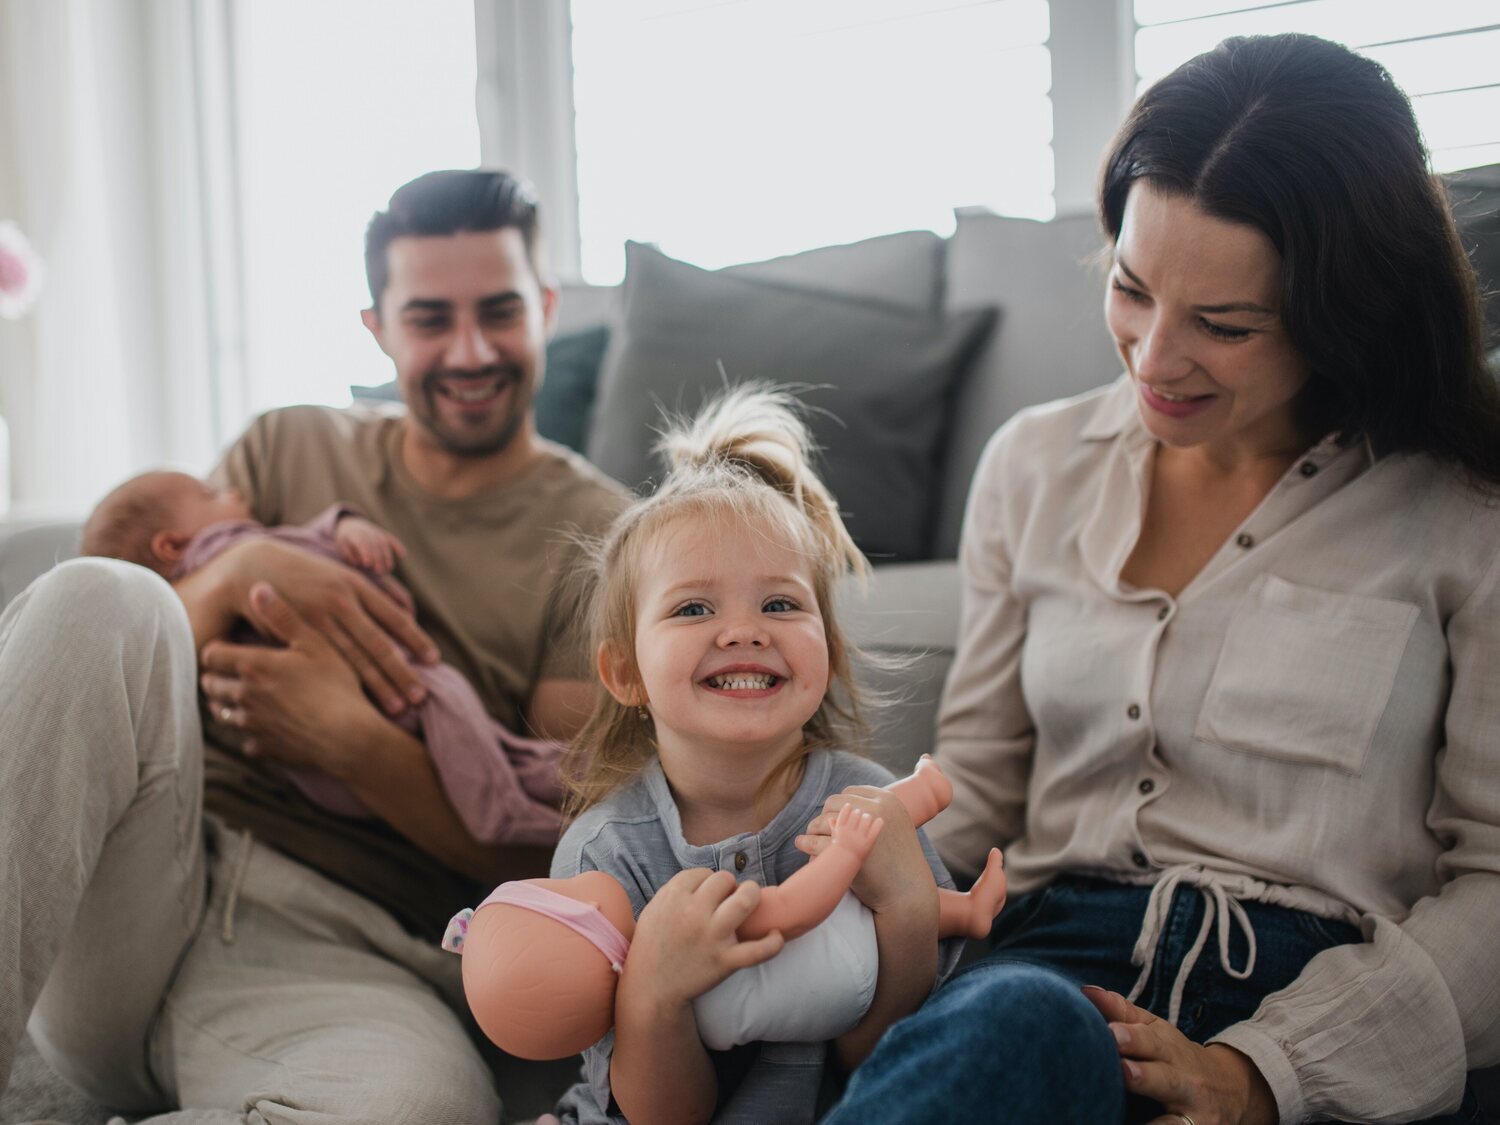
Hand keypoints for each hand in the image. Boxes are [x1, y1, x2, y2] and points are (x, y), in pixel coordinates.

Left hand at [200, 582, 387, 772]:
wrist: (349, 736)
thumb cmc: (336, 685)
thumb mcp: (315, 643)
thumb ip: (283, 616)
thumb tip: (258, 587)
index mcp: (252, 666)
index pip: (211, 655)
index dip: (217, 649)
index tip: (231, 646)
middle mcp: (244, 696)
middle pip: (210, 685)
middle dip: (217, 677)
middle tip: (233, 670)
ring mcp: (251, 725)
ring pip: (222, 714)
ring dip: (228, 704)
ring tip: (245, 697)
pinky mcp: (263, 748)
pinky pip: (246, 741)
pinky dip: (251, 733)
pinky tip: (266, 726)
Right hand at [225, 538, 434, 712]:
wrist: (253, 568)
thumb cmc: (308, 576)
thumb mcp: (343, 573)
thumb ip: (376, 591)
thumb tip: (408, 606)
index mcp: (356, 584)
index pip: (394, 616)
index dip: (416, 639)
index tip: (434, 660)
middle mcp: (340, 601)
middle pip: (379, 644)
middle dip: (401, 672)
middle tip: (421, 697)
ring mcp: (316, 619)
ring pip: (355, 659)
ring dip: (379, 685)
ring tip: (397, 708)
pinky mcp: (295, 635)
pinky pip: (325, 663)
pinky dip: (344, 684)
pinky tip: (356, 702)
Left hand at [334, 515, 406, 574]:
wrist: (350, 523)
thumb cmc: (344, 539)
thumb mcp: (341, 544)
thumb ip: (347, 553)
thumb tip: (356, 563)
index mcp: (355, 534)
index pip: (362, 543)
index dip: (365, 553)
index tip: (367, 564)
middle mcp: (367, 531)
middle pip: (374, 545)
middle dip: (377, 558)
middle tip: (378, 572)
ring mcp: (377, 532)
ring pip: (384, 544)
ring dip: (387, 556)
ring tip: (388, 569)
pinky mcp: (383, 533)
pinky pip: (391, 539)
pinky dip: (398, 546)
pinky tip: (403, 554)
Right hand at [624, 869, 785, 1008]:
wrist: (652, 988)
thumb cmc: (653, 946)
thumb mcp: (655, 908)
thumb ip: (678, 890)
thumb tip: (707, 878)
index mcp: (673, 897)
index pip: (703, 872)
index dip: (708, 881)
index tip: (707, 896)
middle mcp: (693, 913)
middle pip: (725, 879)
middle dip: (729, 886)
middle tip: (727, 899)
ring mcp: (712, 936)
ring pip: (745, 900)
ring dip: (752, 896)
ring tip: (750, 902)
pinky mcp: (725, 961)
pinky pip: (758, 950)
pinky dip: (772, 943)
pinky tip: (775, 935)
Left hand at [798, 785, 934, 915]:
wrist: (908, 890)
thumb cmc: (901, 861)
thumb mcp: (896, 827)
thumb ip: (877, 814)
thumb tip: (853, 807)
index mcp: (888, 800)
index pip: (850, 793)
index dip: (838, 805)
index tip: (832, 816)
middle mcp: (876, 809)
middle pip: (834, 803)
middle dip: (824, 815)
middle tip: (818, 828)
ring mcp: (862, 829)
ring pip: (823, 820)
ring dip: (813, 828)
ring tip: (808, 835)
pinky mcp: (850, 850)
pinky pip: (818, 842)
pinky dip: (807, 843)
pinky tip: (801, 844)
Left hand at [1083, 987, 1276, 1124]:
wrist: (1233, 1090)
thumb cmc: (1177, 1058)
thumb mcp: (1157, 1032)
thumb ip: (1122, 1013)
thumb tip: (1087, 991)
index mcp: (1169, 1050)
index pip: (1150, 1041)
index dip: (1132, 1037)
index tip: (1110, 1032)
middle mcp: (1184, 1082)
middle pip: (1163, 1079)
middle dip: (1143, 1076)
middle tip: (1123, 1071)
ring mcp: (1192, 1114)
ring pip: (1172, 1122)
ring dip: (1156, 1122)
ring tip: (1123, 1111)